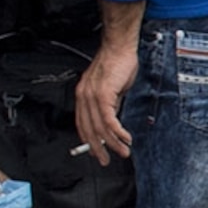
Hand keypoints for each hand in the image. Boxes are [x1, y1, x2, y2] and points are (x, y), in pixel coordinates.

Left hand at [74, 46, 139, 166]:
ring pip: (100, 128)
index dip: (88, 140)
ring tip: (123, 151)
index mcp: (83, 95)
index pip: (82, 124)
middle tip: (105, 160)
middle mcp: (84, 97)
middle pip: (88, 130)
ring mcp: (92, 96)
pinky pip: (109, 121)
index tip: (96, 151)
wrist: (119, 47)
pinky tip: (125, 138)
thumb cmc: (117, 62)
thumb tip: (113, 120)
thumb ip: (110, 104)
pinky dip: (118, 132)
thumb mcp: (112, 88)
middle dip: (98, 149)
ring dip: (113, 144)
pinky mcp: (103, 95)